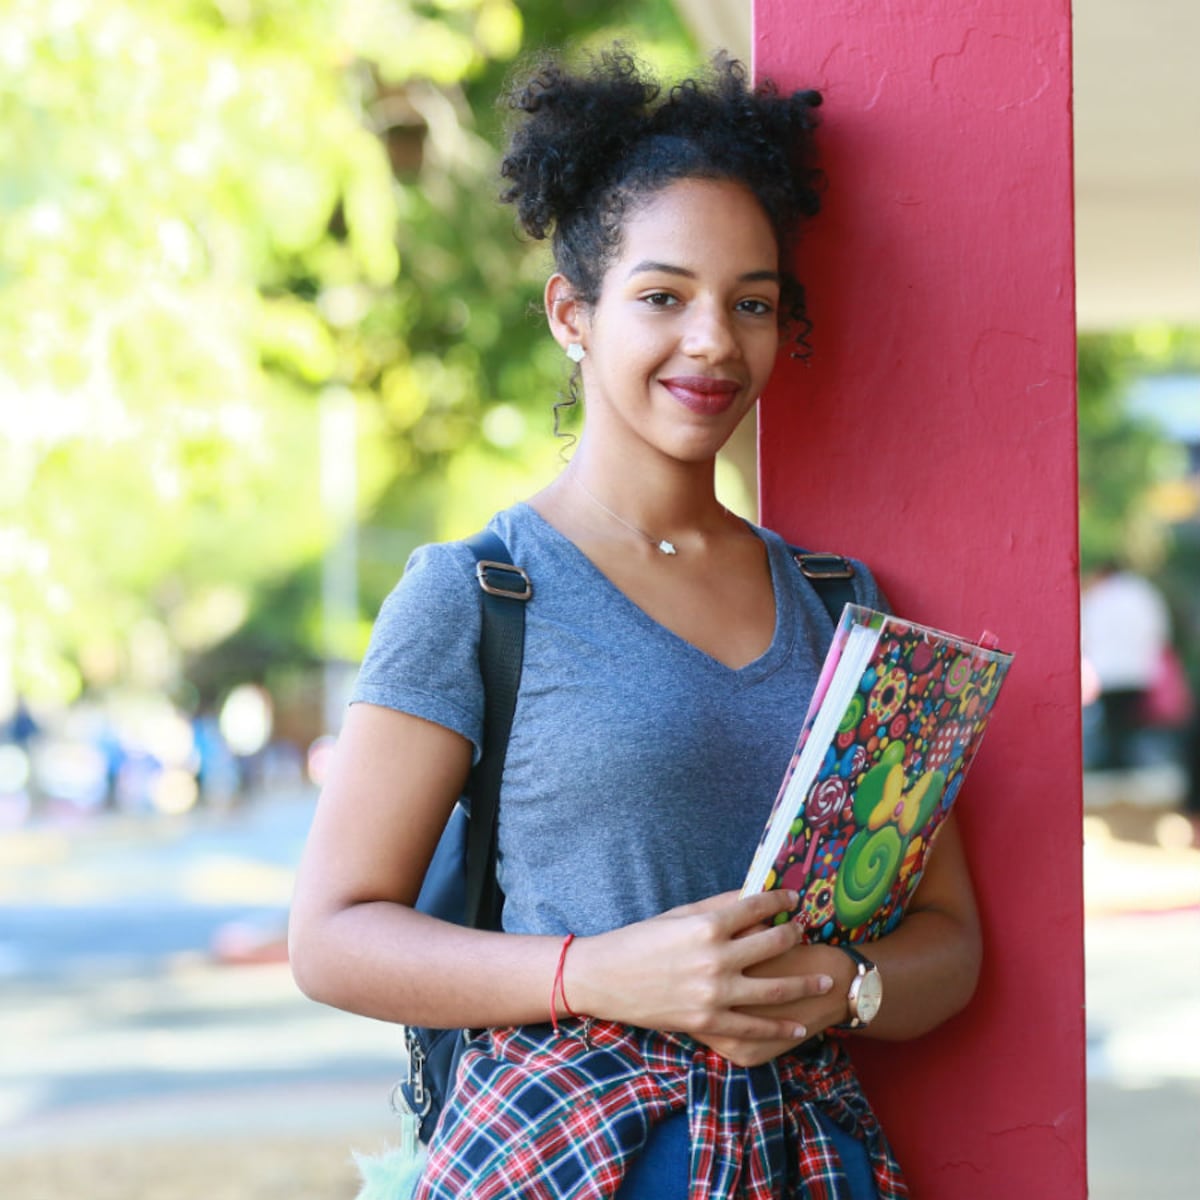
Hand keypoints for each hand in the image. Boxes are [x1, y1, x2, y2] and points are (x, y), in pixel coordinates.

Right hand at [567, 891, 834, 1045]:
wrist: (605, 979)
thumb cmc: (639, 940)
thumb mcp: (678, 915)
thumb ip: (717, 907)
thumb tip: (752, 895)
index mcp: (707, 926)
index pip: (757, 907)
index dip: (781, 900)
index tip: (794, 898)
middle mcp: (716, 958)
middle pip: (773, 944)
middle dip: (796, 936)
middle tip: (808, 933)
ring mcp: (714, 993)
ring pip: (774, 990)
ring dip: (803, 984)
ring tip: (824, 981)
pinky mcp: (707, 1022)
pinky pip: (753, 1027)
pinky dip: (779, 1029)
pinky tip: (798, 1028)